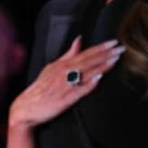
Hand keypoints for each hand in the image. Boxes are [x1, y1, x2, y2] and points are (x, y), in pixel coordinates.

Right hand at [8, 37, 124, 129]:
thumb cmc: (41, 87)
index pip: (85, 53)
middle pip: (88, 61)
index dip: (100, 47)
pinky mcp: (64, 99)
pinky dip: (88, 84)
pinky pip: (78, 90)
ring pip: (86, 73)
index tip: (114, 42)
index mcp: (63, 64)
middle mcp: (64, 73)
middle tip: (121, 48)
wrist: (25, 108)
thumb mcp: (52, 67)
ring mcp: (65, 85)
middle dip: (106, 54)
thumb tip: (79, 39)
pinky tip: (99, 79)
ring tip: (115, 59)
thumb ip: (68, 54)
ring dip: (101, 66)